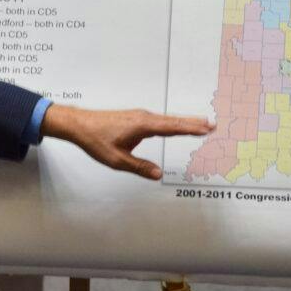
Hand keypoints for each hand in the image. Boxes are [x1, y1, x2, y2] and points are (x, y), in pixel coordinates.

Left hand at [40, 104, 212, 179]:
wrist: (79, 124)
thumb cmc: (95, 140)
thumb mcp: (117, 160)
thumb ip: (139, 167)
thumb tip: (158, 174)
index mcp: (142, 125)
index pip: (172, 127)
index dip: (190, 128)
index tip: (207, 128)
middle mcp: (143, 118)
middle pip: (173, 121)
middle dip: (193, 123)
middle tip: (212, 124)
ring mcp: (139, 116)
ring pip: (166, 120)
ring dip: (183, 122)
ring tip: (201, 125)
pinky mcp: (135, 118)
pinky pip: (158, 121)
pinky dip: (171, 123)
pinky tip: (175, 126)